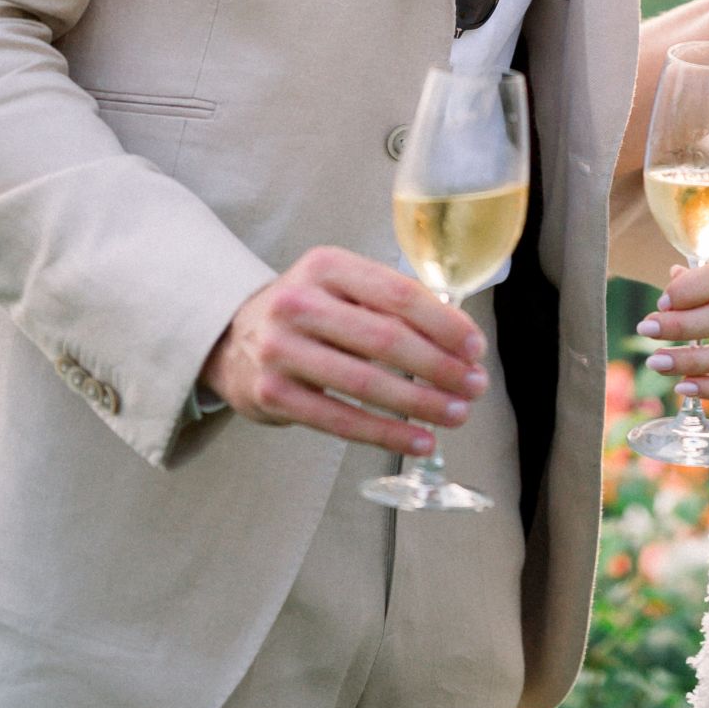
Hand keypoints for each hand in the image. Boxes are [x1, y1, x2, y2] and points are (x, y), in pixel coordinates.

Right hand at [201, 245, 486, 452]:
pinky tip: (419, 441)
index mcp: (326, 266)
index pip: (397, 294)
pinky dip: (386, 433)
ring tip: (457, 415)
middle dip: (439, 366)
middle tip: (476, 386)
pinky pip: (340, 420)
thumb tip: (459, 339)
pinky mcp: (272, 394)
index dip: (444, 323)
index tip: (476, 348)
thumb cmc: (310, 312)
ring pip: (364, 383)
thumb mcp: (341, 286)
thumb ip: (391, 303)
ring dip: (420, 403)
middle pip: (385, 339)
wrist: (232, 338)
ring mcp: (280, 350)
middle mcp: (299, 303)